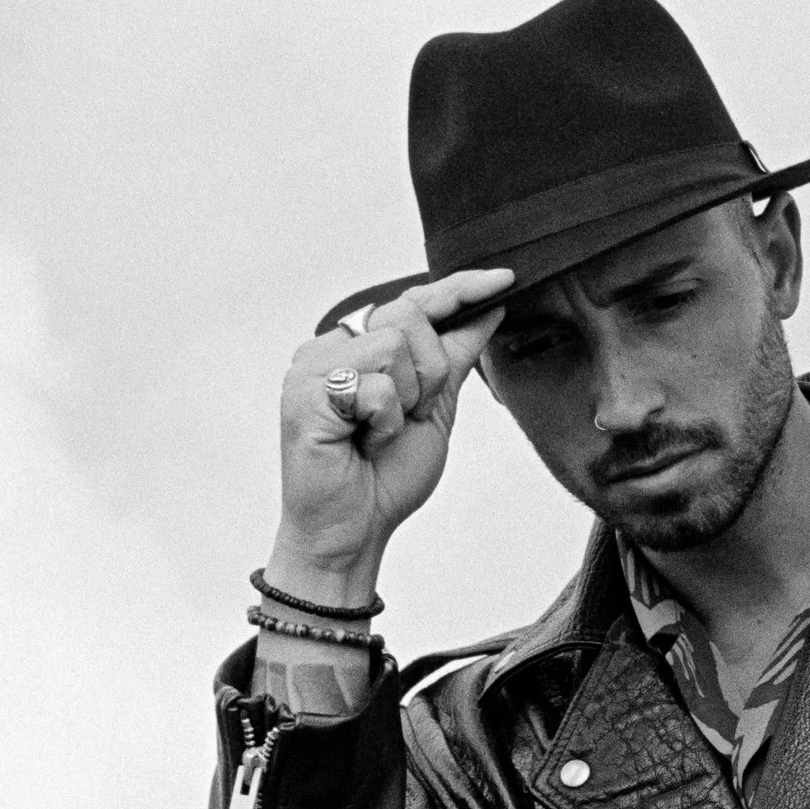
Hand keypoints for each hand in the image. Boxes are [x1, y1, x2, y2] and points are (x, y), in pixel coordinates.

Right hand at [266, 268, 512, 596]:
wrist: (354, 529)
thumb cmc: (386, 476)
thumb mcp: (436, 408)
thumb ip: (456, 357)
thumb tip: (490, 310)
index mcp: (360, 346)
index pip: (413, 302)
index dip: (459, 289)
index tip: (506, 279)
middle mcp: (332, 346)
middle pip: (408, 317)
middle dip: (428, 374)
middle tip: (404, 417)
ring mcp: (312, 365)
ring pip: (394, 346)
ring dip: (404, 401)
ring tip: (377, 433)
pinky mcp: (303, 391)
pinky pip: (374, 385)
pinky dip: (383, 422)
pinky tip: (360, 442)